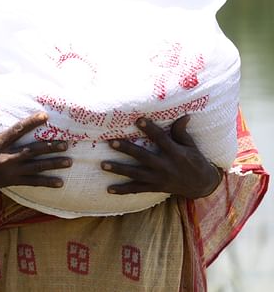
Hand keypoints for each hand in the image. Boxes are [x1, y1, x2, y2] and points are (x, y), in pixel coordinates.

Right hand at [0, 101, 70, 199]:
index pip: (17, 130)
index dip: (31, 123)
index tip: (45, 116)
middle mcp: (5, 157)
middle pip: (31, 151)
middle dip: (49, 147)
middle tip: (66, 143)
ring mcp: (10, 171)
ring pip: (35, 167)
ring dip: (52, 164)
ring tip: (69, 161)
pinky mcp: (12, 181)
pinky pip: (32, 182)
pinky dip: (46, 183)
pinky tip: (59, 182)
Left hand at [101, 115, 221, 198]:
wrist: (202, 185)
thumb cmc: (195, 161)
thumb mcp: (191, 146)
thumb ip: (182, 132)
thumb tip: (184, 115)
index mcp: (175, 153)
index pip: (161, 139)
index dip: (150, 129)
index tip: (138, 120)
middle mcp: (165, 166)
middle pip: (143, 156)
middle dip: (127, 149)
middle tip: (111, 142)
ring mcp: (159, 178)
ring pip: (136, 174)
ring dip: (119, 169)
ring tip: (103, 164)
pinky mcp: (155, 187)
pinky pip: (137, 189)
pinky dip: (123, 190)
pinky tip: (109, 189)